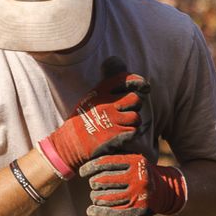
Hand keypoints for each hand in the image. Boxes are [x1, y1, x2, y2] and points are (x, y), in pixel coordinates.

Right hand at [38, 58, 148, 176]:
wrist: (70, 144)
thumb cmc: (82, 121)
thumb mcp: (90, 98)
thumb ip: (107, 88)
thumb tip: (122, 71)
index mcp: (100, 92)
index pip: (124, 80)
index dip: (138, 82)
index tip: (145, 87)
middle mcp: (107, 104)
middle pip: (135, 99)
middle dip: (135, 107)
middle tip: (126, 113)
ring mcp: (111, 119)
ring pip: (136, 117)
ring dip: (132, 123)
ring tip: (121, 126)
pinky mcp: (115, 135)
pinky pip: (133, 131)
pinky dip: (130, 134)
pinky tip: (120, 136)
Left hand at [80, 152, 187, 215]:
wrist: (168, 190)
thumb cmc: (142, 174)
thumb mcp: (134, 160)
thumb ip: (116, 159)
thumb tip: (88, 159)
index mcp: (135, 161)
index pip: (105, 163)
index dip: (89, 168)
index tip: (81, 172)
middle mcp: (137, 178)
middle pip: (102, 181)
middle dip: (93, 184)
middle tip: (93, 186)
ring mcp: (138, 195)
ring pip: (105, 198)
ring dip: (95, 199)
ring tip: (94, 198)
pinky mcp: (138, 211)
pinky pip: (112, 214)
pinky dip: (99, 213)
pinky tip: (91, 211)